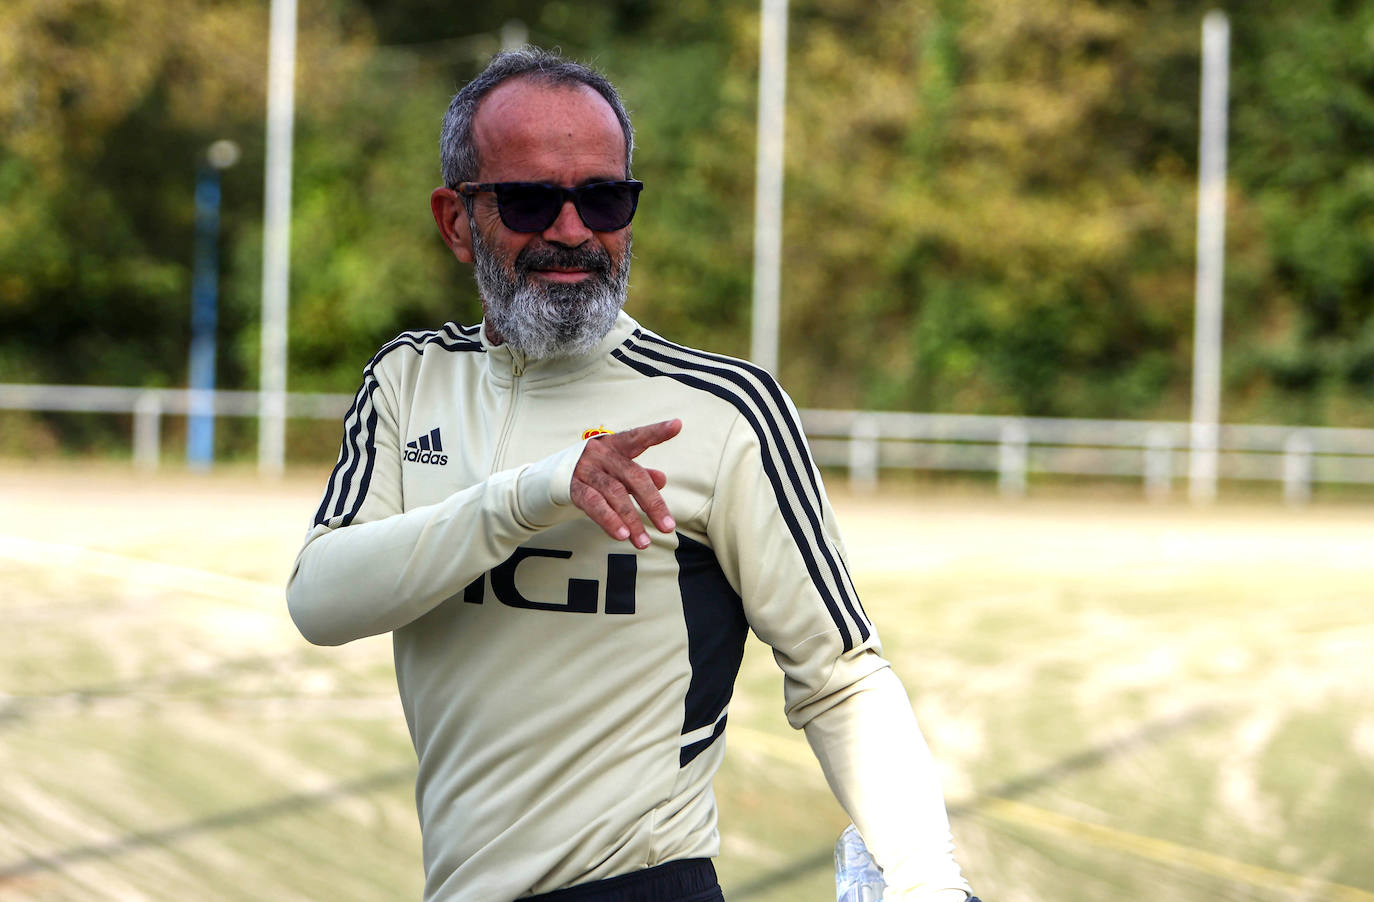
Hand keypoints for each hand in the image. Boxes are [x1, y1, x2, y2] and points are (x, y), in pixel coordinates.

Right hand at [570, 419, 680, 548]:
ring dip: (631, 520)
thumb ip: (638, 474)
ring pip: (614, 494)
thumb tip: (662, 479)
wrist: (548, 477)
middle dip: (652, 503)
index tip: (676, 425)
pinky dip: (609, 520)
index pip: (637, 437)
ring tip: (643, 541)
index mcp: (613, 445)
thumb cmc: (591, 471)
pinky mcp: (571, 488)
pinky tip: (622, 534)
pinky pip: (593, 504)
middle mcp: (599, 454)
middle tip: (667, 526)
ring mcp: (584, 469)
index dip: (656, 432)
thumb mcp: (615, 469)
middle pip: (632, 475)